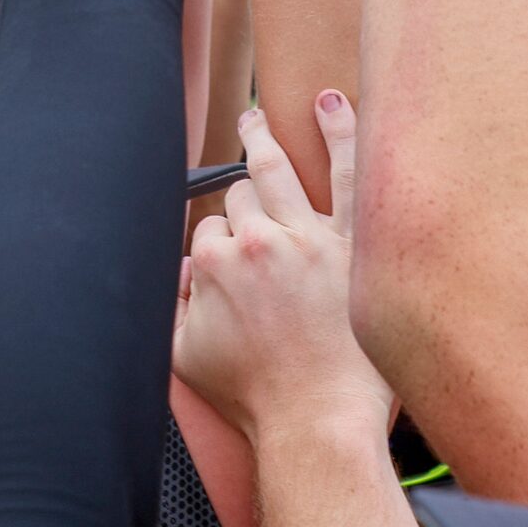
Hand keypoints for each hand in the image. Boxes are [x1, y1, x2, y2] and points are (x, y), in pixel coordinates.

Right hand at [173, 90, 389, 441]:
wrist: (317, 423)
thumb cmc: (255, 399)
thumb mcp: (185, 357)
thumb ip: (175, 306)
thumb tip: (183, 272)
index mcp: (215, 264)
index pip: (208, 228)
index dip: (217, 245)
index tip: (229, 265)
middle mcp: (259, 241)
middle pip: (240, 195)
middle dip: (241, 202)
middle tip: (247, 210)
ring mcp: (309, 238)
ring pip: (279, 170)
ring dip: (262, 137)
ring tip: (256, 119)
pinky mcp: (353, 246)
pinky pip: (349, 177)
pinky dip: (339, 135)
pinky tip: (330, 103)